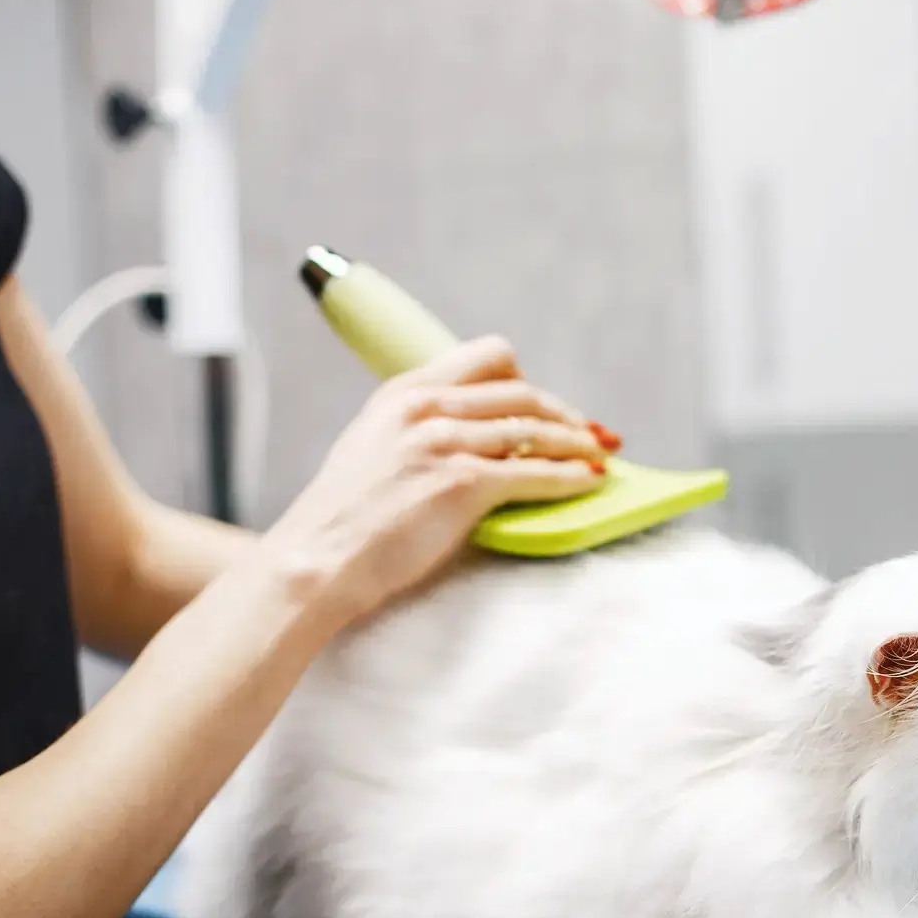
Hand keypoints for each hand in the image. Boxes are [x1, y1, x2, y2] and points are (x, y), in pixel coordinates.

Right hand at [260, 336, 610, 625]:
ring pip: (535, 429)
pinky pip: (535, 473)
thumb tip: (476, 440)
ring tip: (601, 456)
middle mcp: (425, 406)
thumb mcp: (373, 449)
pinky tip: (589, 482)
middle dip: (565, 413)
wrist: (316, 560)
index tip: (548, 403)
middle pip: (522, 392)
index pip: (488, 357)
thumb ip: (419, 431)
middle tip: (591, 433)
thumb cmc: (343, 522)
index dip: (528, 379)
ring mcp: (444, 442)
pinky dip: (570, 477)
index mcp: (403, 391)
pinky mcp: (461, 483)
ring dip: (578, 443)